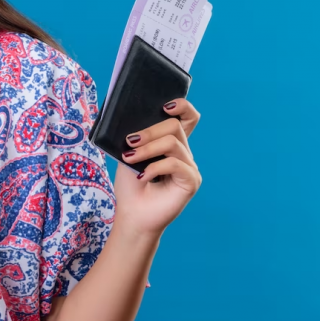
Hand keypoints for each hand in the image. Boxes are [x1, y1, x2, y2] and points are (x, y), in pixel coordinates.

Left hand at [112, 98, 202, 236]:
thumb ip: (135, 138)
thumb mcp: (128, 155)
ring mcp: (189, 167)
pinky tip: (143, 176)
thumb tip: (131, 117)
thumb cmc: (130, 187)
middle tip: (130, 142)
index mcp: (170, 144)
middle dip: (150, 131)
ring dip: (148, 148)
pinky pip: (175, 164)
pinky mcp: (191, 181)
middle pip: (176, 127)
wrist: (132, 215)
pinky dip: (155, 167)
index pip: (188, 118)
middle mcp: (183, 153)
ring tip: (130, 158)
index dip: (183, 107)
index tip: (166, 105)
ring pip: (174, 143)